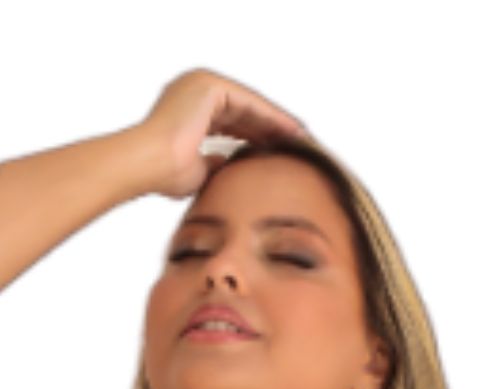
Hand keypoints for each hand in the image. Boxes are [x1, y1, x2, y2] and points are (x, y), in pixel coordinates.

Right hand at [130, 68, 307, 199]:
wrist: (148, 164)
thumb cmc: (163, 173)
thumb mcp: (198, 169)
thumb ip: (214, 163)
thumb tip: (227, 165)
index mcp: (189, 107)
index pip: (231, 120)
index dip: (257, 136)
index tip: (279, 151)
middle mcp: (194, 89)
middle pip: (243, 110)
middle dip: (271, 128)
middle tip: (298, 143)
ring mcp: (201, 84)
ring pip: (250, 104)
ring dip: (276, 122)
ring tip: (301, 139)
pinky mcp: (209, 87)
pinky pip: (250, 102)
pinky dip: (271, 117)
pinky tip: (290, 132)